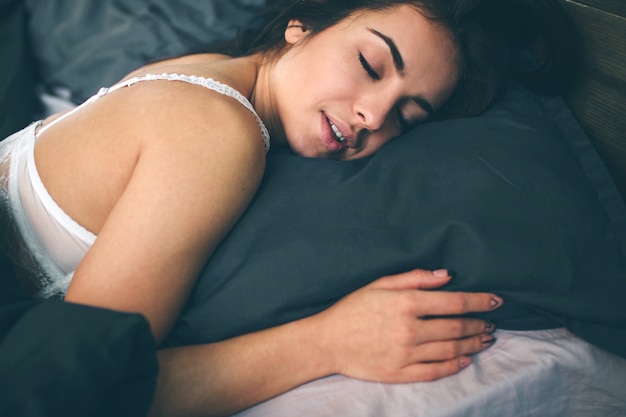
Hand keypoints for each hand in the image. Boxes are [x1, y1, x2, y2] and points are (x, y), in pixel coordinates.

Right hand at [311, 269, 501, 382]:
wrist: (327, 341)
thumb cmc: (352, 309)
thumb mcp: (379, 284)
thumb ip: (414, 278)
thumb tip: (447, 276)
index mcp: (405, 303)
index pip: (453, 302)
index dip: (479, 301)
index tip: (496, 301)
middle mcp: (409, 329)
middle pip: (456, 328)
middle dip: (478, 324)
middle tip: (490, 323)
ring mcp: (406, 354)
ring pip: (450, 350)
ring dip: (473, 345)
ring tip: (485, 340)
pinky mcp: (400, 373)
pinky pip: (435, 371)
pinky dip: (454, 366)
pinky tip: (465, 360)